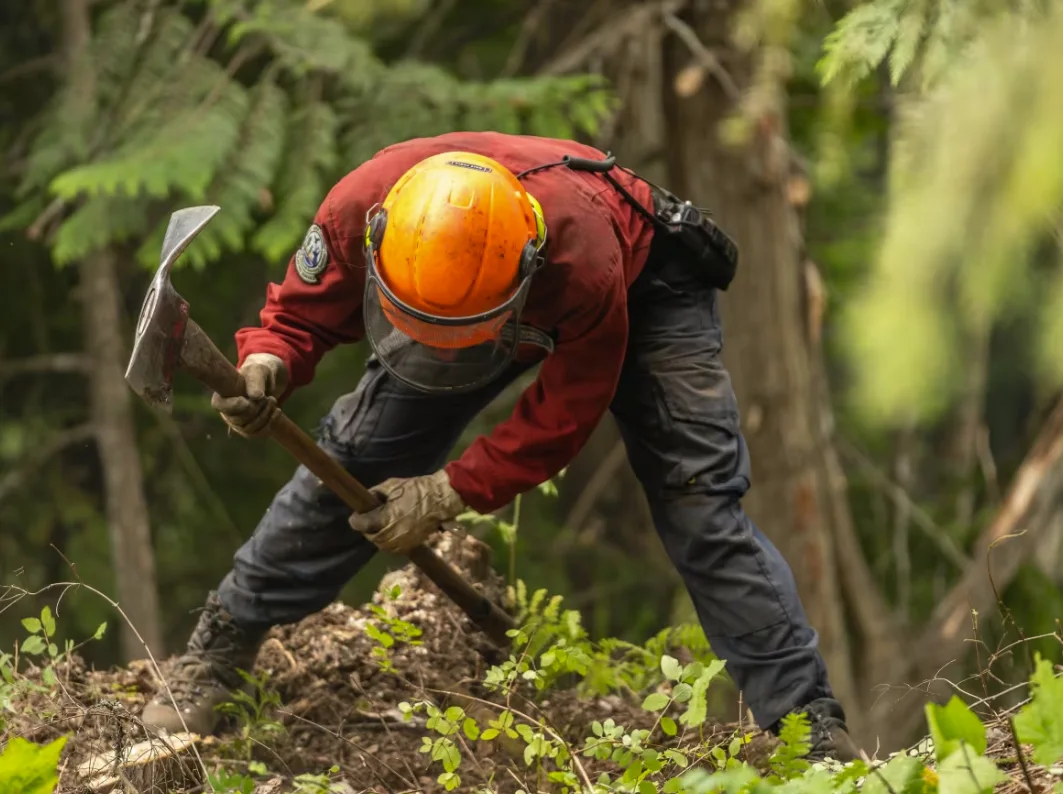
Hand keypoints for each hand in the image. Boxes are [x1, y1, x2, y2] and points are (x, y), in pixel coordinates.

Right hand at [211, 353, 287, 437]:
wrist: (269, 378)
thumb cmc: (259, 371)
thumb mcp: (258, 371)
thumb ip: (255, 381)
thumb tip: (255, 397)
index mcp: (223, 394)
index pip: (220, 405)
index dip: (234, 405)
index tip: (248, 400)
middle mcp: (227, 410)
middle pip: (238, 420)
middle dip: (256, 409)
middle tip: (268, 397)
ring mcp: (238, 421)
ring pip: (249, 429)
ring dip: (265, 416)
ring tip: (273, 401)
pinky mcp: (251, 428)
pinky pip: (258, 433)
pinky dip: (270, 423)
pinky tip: (277, 411)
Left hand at [348, 470, 465, 554]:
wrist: (440, 499)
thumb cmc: (416, 489)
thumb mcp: (392, 485)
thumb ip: (375, 494)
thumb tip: (365, 501)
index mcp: (387, 517)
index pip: (363, 524)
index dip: (356, 519)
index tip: (355, 515)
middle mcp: (393, 533)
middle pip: (371, 537)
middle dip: (367, 529)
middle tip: (367, 519)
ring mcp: (402, 541)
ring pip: (381, 545)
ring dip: (377, 536)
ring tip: (378, 526)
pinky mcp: (411, 545)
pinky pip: (393, 548)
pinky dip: (388, 542)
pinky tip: (389, 532)